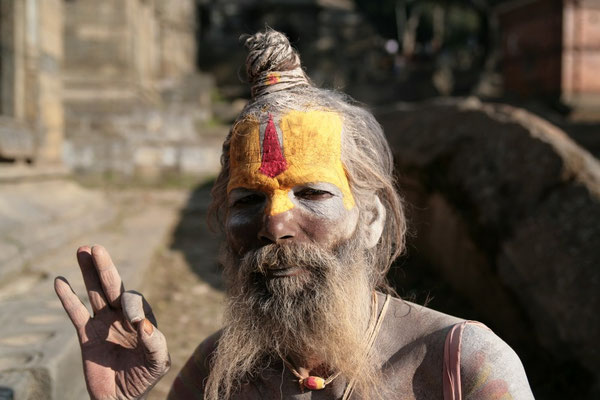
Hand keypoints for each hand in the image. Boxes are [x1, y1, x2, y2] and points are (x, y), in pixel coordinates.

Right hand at [55, 245, 169, 399]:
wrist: (120, 397)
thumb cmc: (143, 377)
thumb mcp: (157, 361)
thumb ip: (155, 343)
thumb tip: (144, 325)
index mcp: (141, 318)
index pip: (134, 301)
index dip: (131, 306)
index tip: (132, 323)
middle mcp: (122, 316)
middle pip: (113, 286)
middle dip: (105, 268)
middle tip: (96, 247)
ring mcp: (103, 323)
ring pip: (94, 292)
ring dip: (88, 272)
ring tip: (82, 250)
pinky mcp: (86, 335)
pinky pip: (75, 313)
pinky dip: (67, 298)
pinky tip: (60, 281)